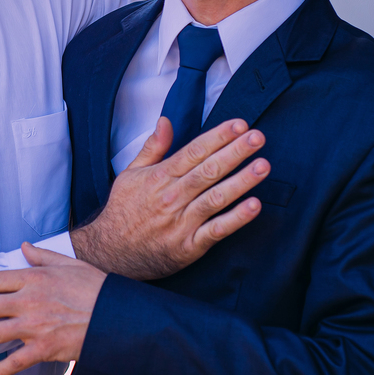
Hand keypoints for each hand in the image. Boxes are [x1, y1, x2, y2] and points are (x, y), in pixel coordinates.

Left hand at [0, 243, 104, 374]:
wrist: (116, 315)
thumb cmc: (94, 286)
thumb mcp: (68, 263)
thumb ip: (42, 256)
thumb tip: (23, 247)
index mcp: (33, 278)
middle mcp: (29, 301)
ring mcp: (35, 326)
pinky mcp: (45, 348)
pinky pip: (17, 361)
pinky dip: (1, 370)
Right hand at [71, 117, 267, 279]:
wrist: (110, 253)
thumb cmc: (123, 211)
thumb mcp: (130, 174)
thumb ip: (152, 148)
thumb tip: (166, 121)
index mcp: (159, 177)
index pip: (194, 151)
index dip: (218, 136)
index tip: (240, 124)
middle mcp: (172, 197)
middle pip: (208, 170)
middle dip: (235, 152)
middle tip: (258, 137)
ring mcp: (181, 223)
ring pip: (216, 198)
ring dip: (242, 181)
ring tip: (264, 165)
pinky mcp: (189, 247)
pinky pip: (216, 230)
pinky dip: (236, 219)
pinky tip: (255, 206)